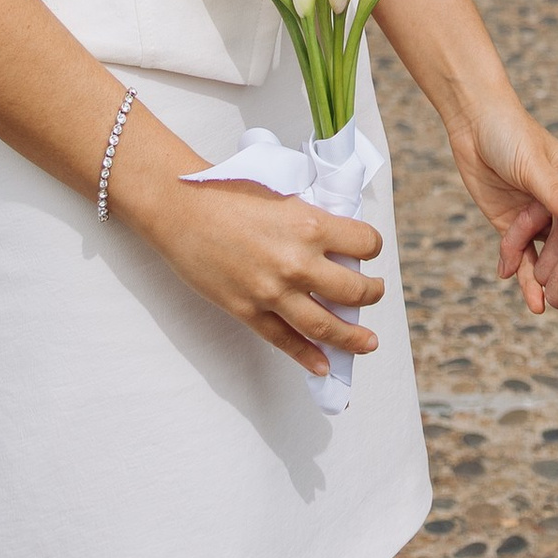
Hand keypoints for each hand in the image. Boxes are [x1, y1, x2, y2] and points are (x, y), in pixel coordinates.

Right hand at [147, 176, 386, 379]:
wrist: (182, 208)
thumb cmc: (230, 192)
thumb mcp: (283, 194)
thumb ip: (310, 219)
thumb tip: (334, 240)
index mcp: (311, 224)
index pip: (364, 243)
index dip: (372, 246)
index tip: (370, 250)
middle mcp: (298, 262)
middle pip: (353, 291)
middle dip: (371, 294)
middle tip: (375, 293)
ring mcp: (273, 291)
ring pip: (325, 325)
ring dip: (352, 337)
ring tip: (368, 343)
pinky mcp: (248, 311)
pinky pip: (285, 340)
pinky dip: (307, 356)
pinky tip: (323, 365)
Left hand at [444, 89, 557, 310]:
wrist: (473, 124)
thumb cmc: (510, 132)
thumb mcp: (533, 162)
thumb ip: (554, 191)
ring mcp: (536, 220)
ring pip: (550, 260)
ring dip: (555, 286)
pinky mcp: (512, 227)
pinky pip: (523, 259)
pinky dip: (527, 281)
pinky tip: (535, 304)